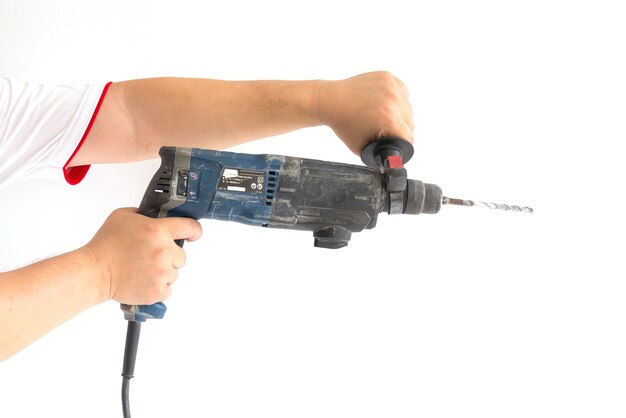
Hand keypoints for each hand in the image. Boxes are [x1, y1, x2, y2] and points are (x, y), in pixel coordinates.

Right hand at [84, 208, 202, 304]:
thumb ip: (145, 215)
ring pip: (174, 273)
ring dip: (163, 273)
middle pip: (181, 256)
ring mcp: (162, 272)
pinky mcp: (157, 291)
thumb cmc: (106, 245)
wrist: (94, 271)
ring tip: (142, 269)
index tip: (194, 234)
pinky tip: (143, 281)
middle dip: (169, 256)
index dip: (194, 231)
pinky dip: (158, 288)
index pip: (189, 227)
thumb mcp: (123, 216)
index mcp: (157, 230)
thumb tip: (156, 217)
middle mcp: (163, 251)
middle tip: (149, 257)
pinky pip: (168, 290)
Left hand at [316, 71, 414, 154]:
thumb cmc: (344, 125)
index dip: (403, 143)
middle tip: (386, 131)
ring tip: (383, 117)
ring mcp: (391, 86)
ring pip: (408, 107)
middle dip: (401, 129)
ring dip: (400, 114)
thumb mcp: (362, 148)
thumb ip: (380, 155)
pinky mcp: (387, 77)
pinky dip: (397, 99)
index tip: (397, 144)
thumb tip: (395, 163)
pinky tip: (384, 104)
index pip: (408, 136)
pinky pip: (402, 92)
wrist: (331, 101)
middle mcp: (393, 101)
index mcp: (388, 119)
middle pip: (410, 122)